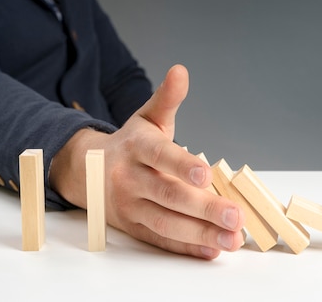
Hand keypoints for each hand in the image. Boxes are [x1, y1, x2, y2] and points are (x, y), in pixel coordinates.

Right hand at [49, 64, 244, 258]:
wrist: (87, 170)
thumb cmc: (130, 143)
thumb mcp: (146, 118)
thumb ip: (167, 98)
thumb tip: (181, 71)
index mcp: (136, 147)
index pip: (159, 156)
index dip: (181, 164)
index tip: (206, 173)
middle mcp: (130, 178)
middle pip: (167, 195)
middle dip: (203, 208)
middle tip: (235, 216)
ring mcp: (130, 206)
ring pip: (166, 222)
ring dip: (200, 233)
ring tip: (232, 239)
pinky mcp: (133, 227)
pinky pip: (161, 239)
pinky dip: (186, 247)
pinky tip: (212, 250)